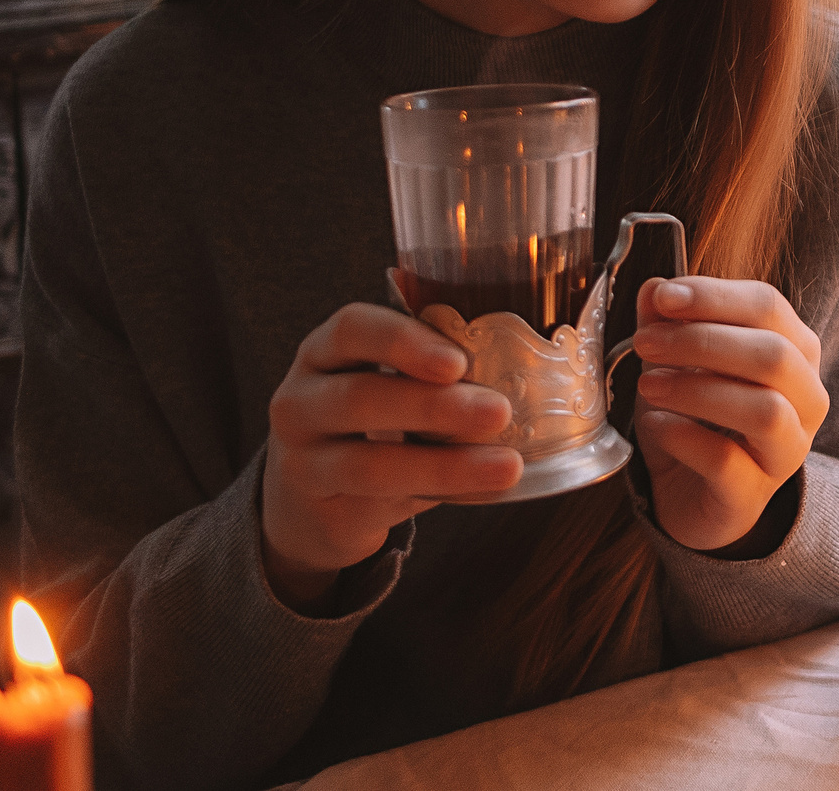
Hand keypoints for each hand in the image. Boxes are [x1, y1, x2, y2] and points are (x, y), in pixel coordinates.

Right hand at [262, 302, 521, 610]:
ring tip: (507, 465)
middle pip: (360, 397)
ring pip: (368, 463)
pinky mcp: (320, 509)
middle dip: (435, 406)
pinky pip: (382, 505)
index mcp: (326, 352)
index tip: (458, 361)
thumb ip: (440, 369)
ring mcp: (302, 460)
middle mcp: (301, 401)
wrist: (313, 499)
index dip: (404, 341)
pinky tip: (488, 490)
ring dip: (445, 465)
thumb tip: (538, 364)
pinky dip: (443, 496)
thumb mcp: (390, 382)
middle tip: (499, 411)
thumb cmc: (373, 422)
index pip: (353, 329)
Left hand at [629, 276, 829, 551]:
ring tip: (647, 385)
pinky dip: (686, 438)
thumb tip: (654, 288)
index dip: (715, 296)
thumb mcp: (676, 363)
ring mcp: (787, 450)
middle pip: (774, 356)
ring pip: (765, 411)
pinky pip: (728, 462)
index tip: (663, 297)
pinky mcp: (754, 494)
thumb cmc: (694, 419)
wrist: (690, 494)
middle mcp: (806, 399)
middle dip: (703, 341)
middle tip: (646, 342)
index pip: (768, 307)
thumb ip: (670, 324)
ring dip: (698, 389)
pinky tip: (657, 426)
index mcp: (796, 352)